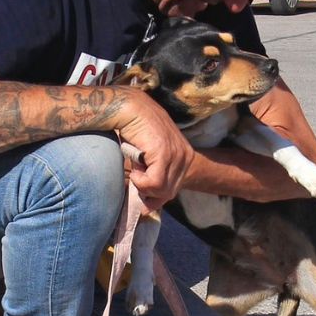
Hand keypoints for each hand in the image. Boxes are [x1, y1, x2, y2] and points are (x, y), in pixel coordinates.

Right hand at [115, 91, 192, 210]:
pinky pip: (153, 183)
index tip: (142, 198)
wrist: (129, 108)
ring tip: (136, 163)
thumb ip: (152, 177)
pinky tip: (135, 162)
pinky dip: (139, 179)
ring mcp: (177, 155)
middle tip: (135, 172)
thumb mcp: (149, 158)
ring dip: (141, 182)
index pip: (172, 190)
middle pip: (167, 194)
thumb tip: (145, 207)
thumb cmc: (134, 132)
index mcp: (185, 157)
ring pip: (160, 190)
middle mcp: (186, 156)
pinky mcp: (165, 154)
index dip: (154, 198)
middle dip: (147, 190)